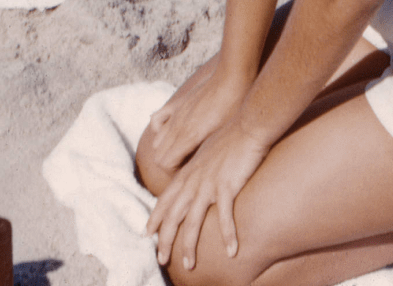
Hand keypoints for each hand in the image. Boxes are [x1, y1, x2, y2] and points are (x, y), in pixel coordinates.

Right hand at [146, 65, 249, 176]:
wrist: (233, 76)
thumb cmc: (235, 107)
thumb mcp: (225, 136)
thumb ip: (209, 153)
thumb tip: (204, 169)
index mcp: (189, 136)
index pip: (165, 164)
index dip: (176, 174)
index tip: (192, 175)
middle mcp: (178, 125)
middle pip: (158, 155)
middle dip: (171, 165)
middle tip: (190, 168)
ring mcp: (176, 113)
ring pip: (157, 139)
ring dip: (166, 149)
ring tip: (184, 153)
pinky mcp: (178, 103)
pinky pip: (157, 119)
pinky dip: (159, 129)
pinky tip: (170, 132)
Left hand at [146, 120, 269, 270]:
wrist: (246, 126)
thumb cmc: (229, 138)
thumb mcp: (206, 153)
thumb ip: (198, 168)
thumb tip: (193, 178)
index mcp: (188, 173)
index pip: (165, 199)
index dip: (155, 218)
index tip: (146, 234)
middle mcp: (194, 180)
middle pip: (174, 215)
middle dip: (164, 239)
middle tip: (160, 258)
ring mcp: (209, 184)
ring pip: (193, 221)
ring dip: (190, 245)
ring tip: (189, 265)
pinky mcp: (227, 186)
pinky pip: (226, 216)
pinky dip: (228, 235)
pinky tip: (232, 252)